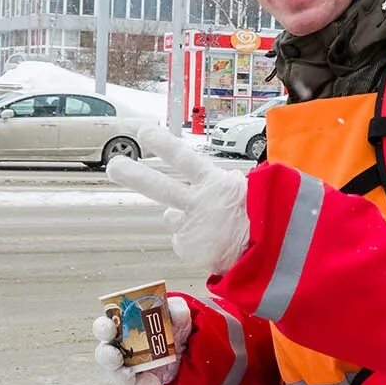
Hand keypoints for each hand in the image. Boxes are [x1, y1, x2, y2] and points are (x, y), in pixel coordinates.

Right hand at [92, 296, 192, 384]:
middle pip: (103, 352)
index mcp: (122, 327)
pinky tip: (154, 381)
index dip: (103, 327)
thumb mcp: (179, 316)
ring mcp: (127, 367)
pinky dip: (142, 384)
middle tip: (114, 354)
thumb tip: (175, 312)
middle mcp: (119, 348)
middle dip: (105, 354)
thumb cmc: (173, 328)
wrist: (188, 352)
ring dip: (119, 374)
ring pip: (115, 373)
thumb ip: (177, 310)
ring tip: (129, 373)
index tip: (110, 326)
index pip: (105, 326)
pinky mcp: (138, 382)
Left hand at [107, 126, 249, 274]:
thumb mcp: (244, 191)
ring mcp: (193, 227)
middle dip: (134, 175)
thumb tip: (198, 189)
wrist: (271, 253)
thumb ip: (217, 186)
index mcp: (216, 184)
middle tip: (113, 166)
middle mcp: (200, 204)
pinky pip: (187, 241)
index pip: (184, 158)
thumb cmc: (261, 218)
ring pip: (171, 217)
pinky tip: (216, 242)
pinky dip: (197, 241)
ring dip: (177, 217)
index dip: (162, 144)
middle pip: (160, 187)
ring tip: (201, 222)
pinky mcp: (191, 248)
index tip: (142, 131)